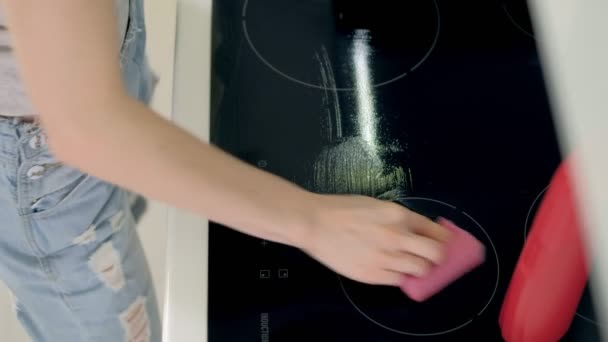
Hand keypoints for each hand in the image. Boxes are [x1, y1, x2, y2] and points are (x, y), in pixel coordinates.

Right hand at [300, 194, 450, 285]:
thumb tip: (420, 231)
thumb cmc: (342, 210)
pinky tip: (392, 269)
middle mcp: (397, 236)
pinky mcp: (373, 274)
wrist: (314, 223)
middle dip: (437, 257)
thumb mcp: (376, 205)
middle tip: (430, 258)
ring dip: (419, 269)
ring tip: (409, 265)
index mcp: (399, 215)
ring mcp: (385, 257)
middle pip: (435, 254)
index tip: (444, 243)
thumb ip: (399, 219)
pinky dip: (399, 276)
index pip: (436, 231)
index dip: (444, 239)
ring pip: (420, 270)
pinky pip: (398, 280)